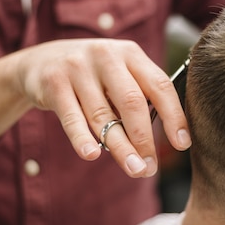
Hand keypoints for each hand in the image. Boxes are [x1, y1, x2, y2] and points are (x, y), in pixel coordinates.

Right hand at [12, 39, 191, 176]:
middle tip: (151, 168)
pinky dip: (82, 138)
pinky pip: (72, 116)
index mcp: (131, 54)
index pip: (159, 85)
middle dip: (145, 139)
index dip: (174, 116)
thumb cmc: (93, 76)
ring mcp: (79, 68)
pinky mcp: (54, 83)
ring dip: (120, 147)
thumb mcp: (119, 74)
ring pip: (103, 114)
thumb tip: (167, 139)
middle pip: (133, 102)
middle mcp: (107, 56)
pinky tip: (92, 155)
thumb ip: (139, 96)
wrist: (40, 61)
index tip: (183, 144)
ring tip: (134, 170)